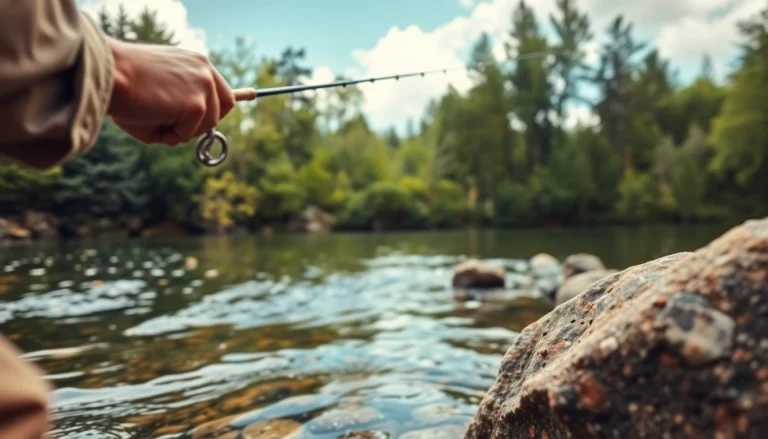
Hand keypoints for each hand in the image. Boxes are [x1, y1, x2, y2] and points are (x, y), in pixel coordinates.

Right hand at [106, 37, 235, 145]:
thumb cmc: (122, 83)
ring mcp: (204, 86)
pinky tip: (151, 119)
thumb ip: (179, 106)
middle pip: (226, 105)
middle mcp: (204, 69)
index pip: (220, 88)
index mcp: (195, 61)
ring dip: (181, 131)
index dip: (213, 108)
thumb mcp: (158, 90)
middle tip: (178, 128)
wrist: (107, 73)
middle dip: (206, 122)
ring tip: (152, 117)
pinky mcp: (197, 104)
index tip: (199, 120)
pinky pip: (188, 134)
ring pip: (208, 124)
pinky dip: (170, 136)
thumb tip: (183, 135)